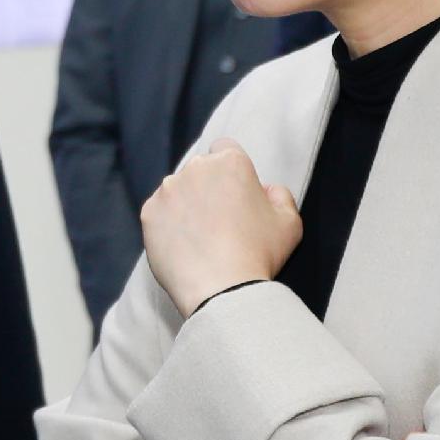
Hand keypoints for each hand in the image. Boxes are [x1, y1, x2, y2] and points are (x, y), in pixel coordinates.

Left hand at [142, 141, 301, 314]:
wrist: (222, 290)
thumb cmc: (259, 255)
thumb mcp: (290, 223)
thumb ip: (280, 196)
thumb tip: (266, 189)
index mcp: (231, 163)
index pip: (225, 149)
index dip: (229, 170)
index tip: (232, 192)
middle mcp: (196, 168)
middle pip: (200, 170)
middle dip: (207, 188)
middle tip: (219, 222)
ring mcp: (168, 190)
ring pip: (177, 190)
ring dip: (185, 205)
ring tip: (200, 238)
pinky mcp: (149, 213)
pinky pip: (158, 213)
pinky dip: (167, 225)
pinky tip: (183, 246)